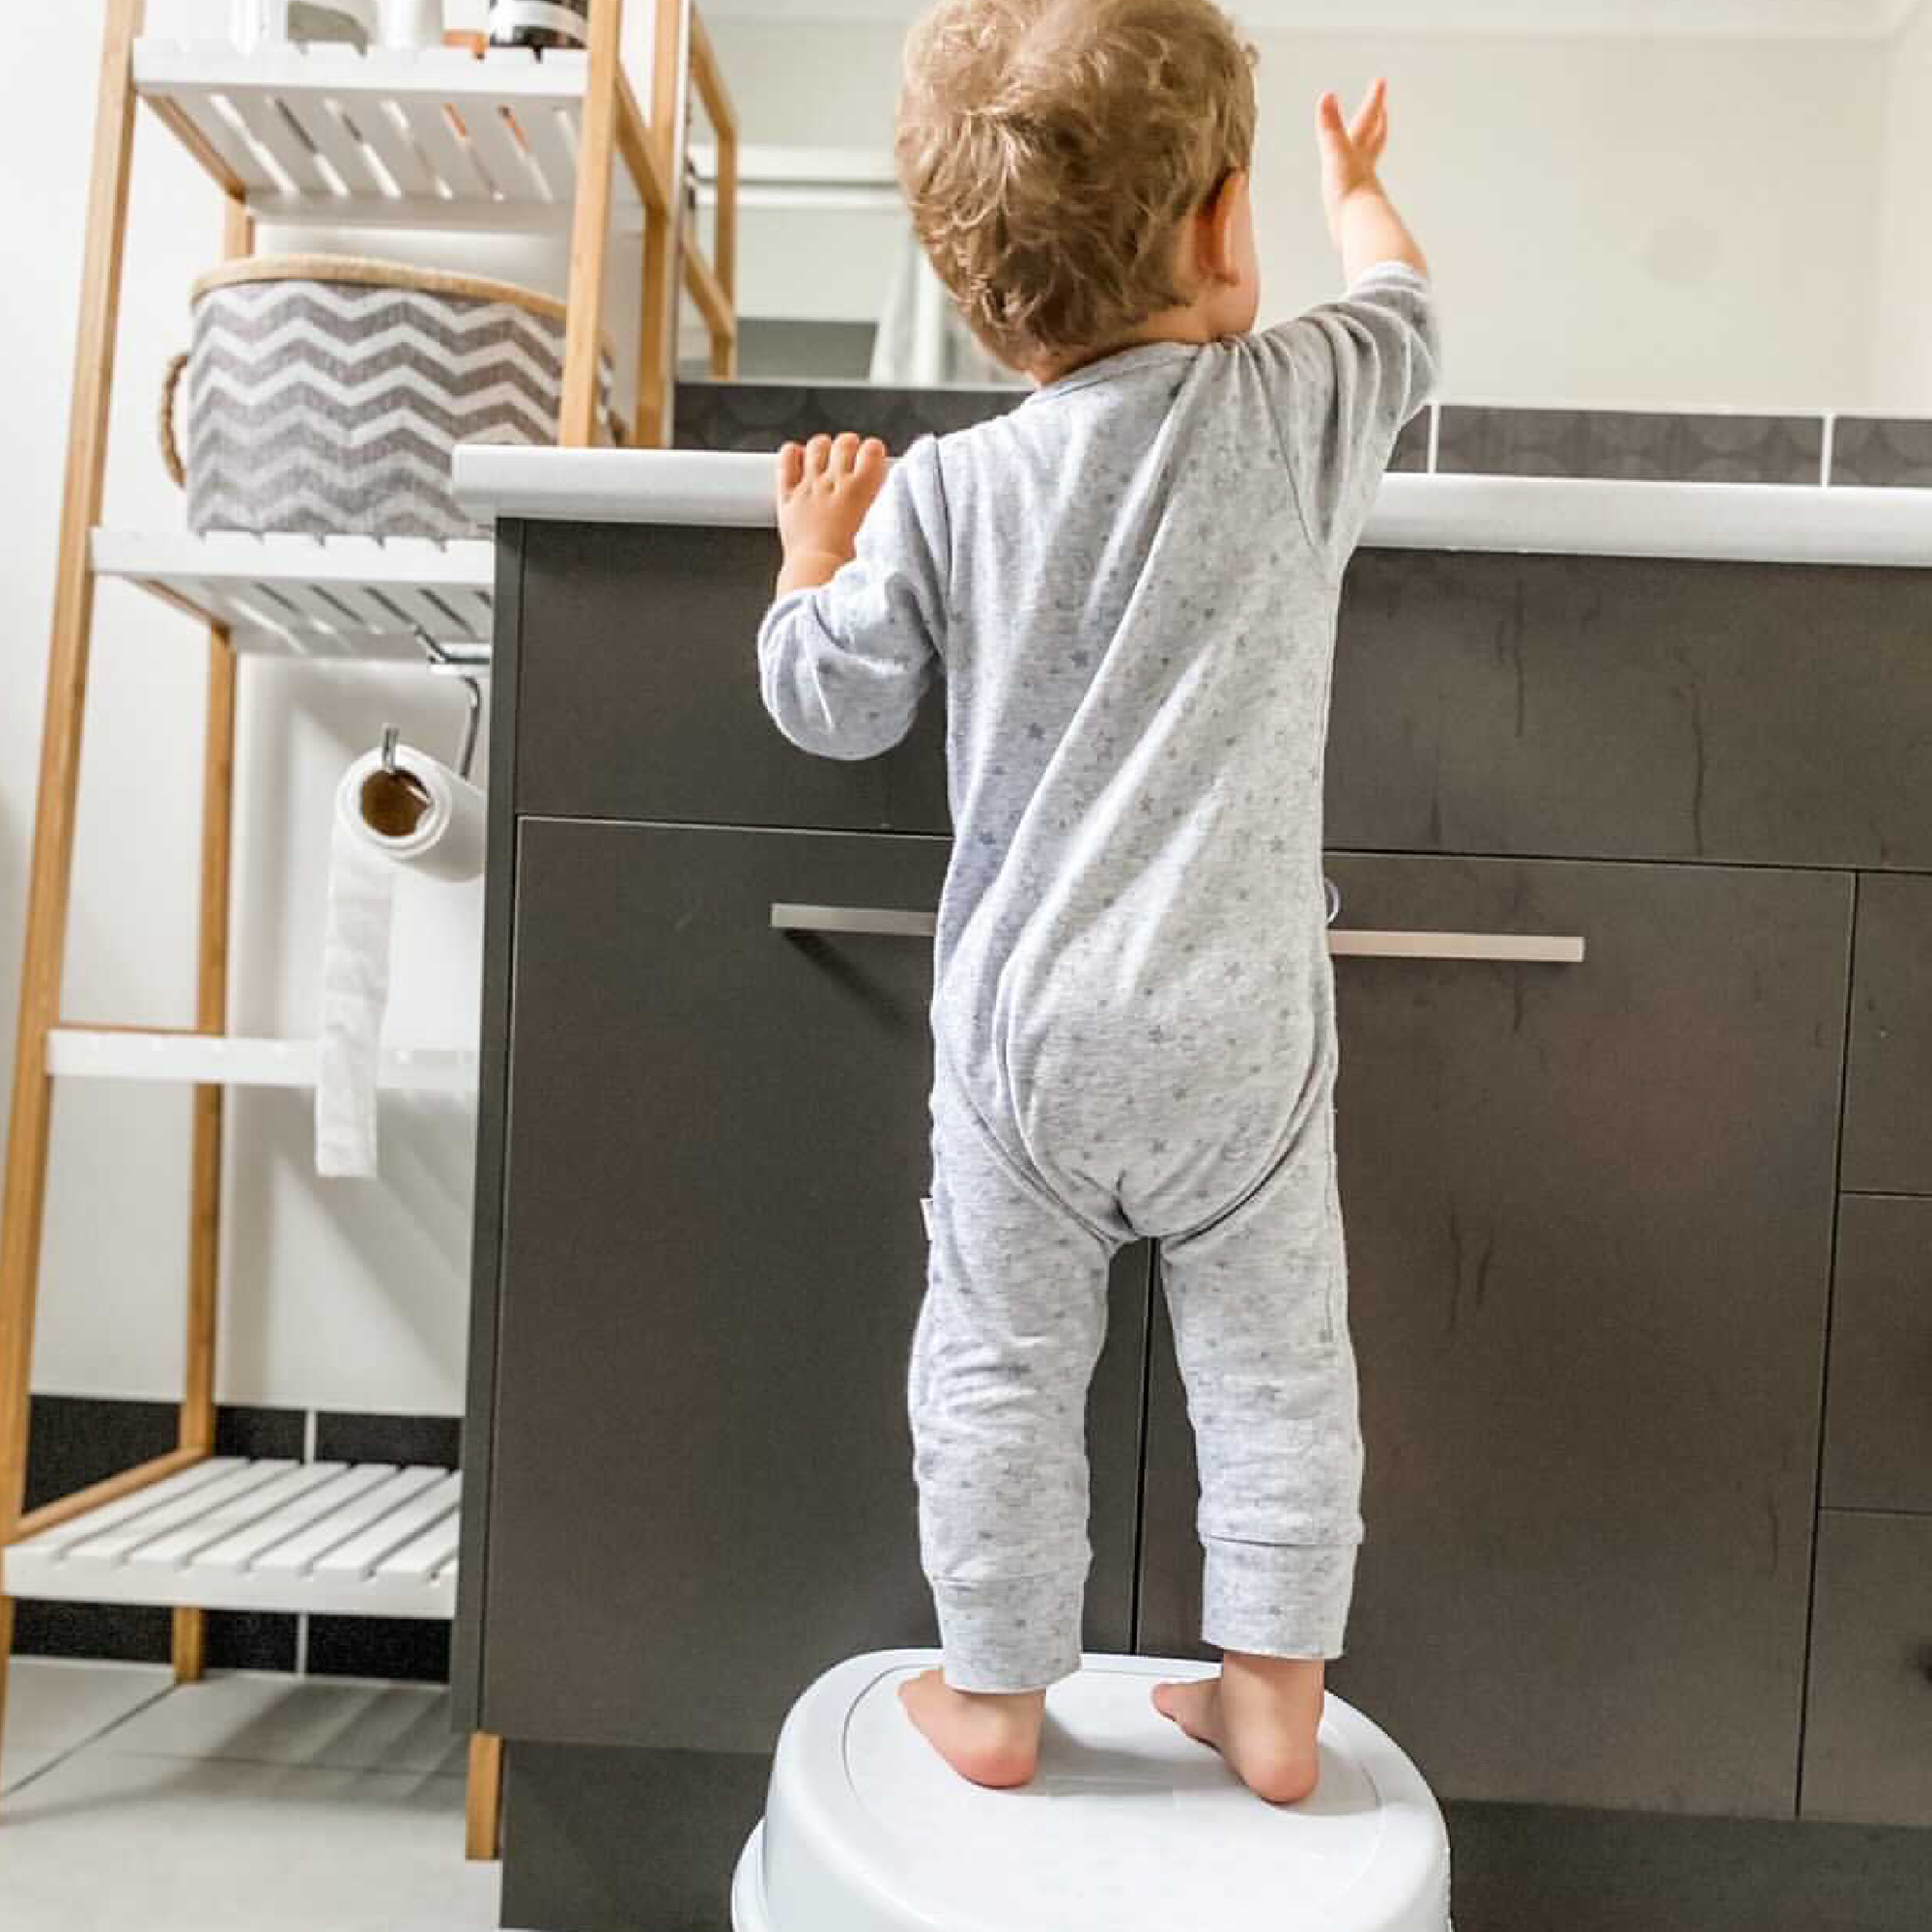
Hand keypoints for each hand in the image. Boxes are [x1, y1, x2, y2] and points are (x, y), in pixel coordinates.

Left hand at [776, 432, 889, 593]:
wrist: (818, 576)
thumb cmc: (851, 563)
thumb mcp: (879, 531)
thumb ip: (885, 506)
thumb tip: (892, 493)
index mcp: (862, 489)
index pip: (872, 449)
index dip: (874, 451)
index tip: (874, 458)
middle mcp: (835, 482)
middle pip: (844, 442)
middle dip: (850, 446)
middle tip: (851, 458)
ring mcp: (809, 487)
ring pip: (816, 447)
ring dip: (823, 448)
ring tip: (827, 457)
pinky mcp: (787, 497)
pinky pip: (786, 461)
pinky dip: (792, 454)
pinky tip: (799, 459)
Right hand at [1316, 78, 1389, 244]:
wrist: (1357, 229)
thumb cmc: (1348, 194)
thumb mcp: (1336, 154)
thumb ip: (1330, 127)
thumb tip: (1327, 96)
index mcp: (1358, 153)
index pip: (1368, 120)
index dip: (1374, 100)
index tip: (1380, 82)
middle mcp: (1363, 167)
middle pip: (1375, 139)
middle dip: (1377, 121)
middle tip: (1382, 109)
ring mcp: (1361, 187)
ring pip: (1368, 162)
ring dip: (1369, 150)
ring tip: (1367, 145)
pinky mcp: (1354, 207)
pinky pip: (1358, 186)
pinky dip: (1357, 179)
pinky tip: (1353, 184)